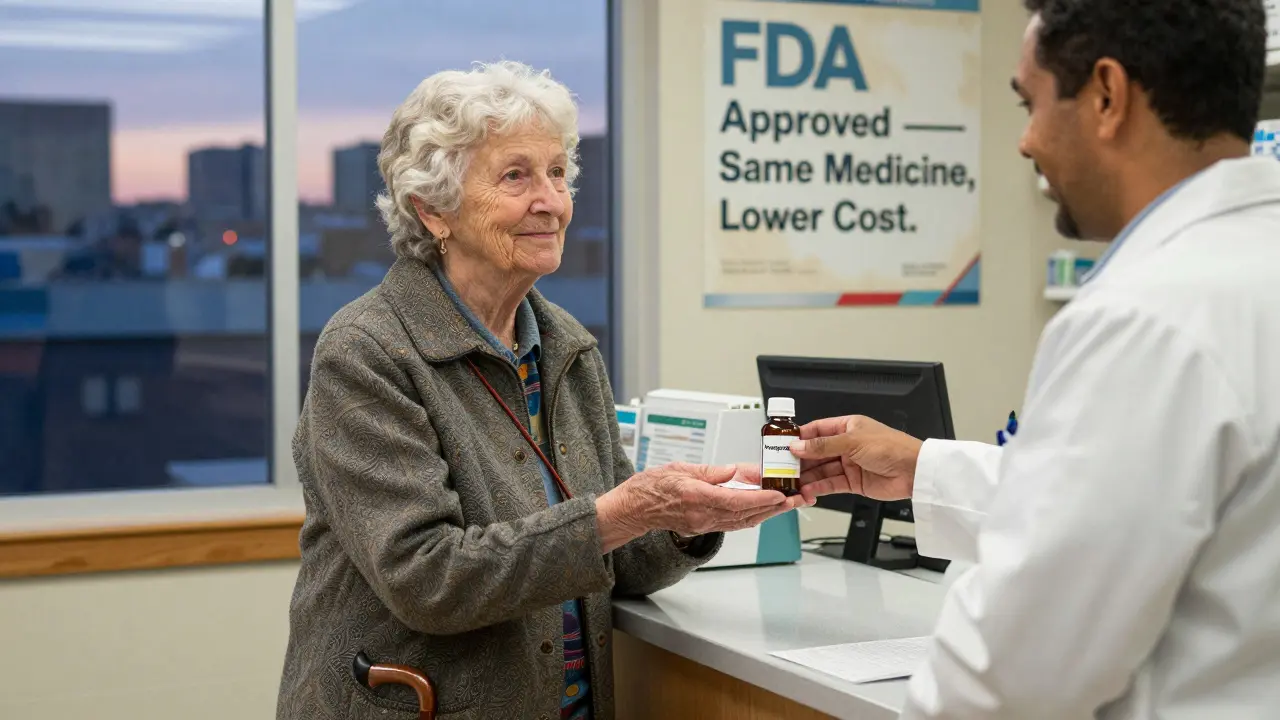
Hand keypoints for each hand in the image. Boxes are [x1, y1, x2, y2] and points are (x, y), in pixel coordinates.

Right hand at [595, 463, 796, 550]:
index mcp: (697, 498)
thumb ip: (710, 472)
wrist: (633, 509)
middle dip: (773, 507)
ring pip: (742, 521)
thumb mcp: (680, 469)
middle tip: (796, 499)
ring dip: (766, 513)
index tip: (779, 495)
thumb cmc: (650, 487)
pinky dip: (750, 516)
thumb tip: (734, 471)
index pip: (736, 501)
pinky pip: (733, 523)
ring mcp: (704, 524)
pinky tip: (762, 510)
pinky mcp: (703, 526)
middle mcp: (703, 515)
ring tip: (787, 504)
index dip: (761, 499)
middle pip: (745, 514)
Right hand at [787, 415, 922, 503]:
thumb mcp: (852, 441)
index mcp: (847, 427)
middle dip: (799, 460)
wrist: (914, 472)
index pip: (816, 430)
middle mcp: (846, 445)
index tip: (782, 445)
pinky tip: (807, 490)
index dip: (799, 438)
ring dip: (806, 477)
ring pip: (821, 470)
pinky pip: (830, 484)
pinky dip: (818, 488)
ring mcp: (849, 464)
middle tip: (782, 467)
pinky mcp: (853, 482)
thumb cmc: (892, 447)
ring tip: (791, 483)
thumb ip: (823, 445)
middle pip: (816, 452)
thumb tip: (798, 446)